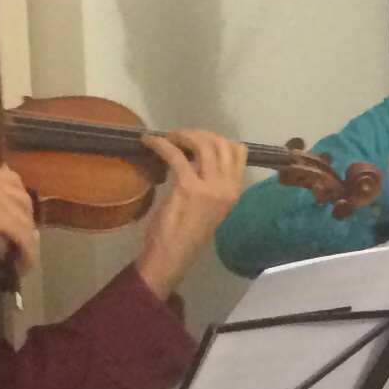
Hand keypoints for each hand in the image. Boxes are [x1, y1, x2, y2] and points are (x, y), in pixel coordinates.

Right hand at [0, 161, 39, 283]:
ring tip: (22, 257)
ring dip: (27, 239)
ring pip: (25, 219)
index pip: (10, 180)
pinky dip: (27, 251)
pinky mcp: (0, 216)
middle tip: (20, 239)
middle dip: (25, 219)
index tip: (16, 214)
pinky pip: (23, 235)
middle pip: (23, 199)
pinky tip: (24, 265)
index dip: (16, 199)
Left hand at [131, 128, 250, 298]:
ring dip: (182, 135)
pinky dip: (161, 144)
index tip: (198, 142)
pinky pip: (176, 156)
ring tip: (168, 138)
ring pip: (202, 144)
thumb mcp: (210, 204)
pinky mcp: (188, 188)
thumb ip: (212, 182)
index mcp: (235, 190)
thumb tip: (197, 156)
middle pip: (220, 143)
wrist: (173, 255)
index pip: (239, 151)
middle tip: (179, 138)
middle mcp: (227, 187)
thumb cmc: (188, 232)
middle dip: (198, 134)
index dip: (217, 139)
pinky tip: (150, 142)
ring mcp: (210, 187)